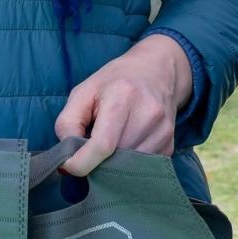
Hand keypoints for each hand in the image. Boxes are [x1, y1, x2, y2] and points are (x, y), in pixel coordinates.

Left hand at [54, 34, 191, 176]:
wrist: (157, 70)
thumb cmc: (114, 81)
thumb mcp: (83, 92)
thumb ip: (67, 124)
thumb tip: (67, 161)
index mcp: (123, 96)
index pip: (102, 145)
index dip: (81, 163)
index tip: (69, 167)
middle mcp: (148, 113)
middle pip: (115, 159)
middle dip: (97, 162)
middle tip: (90, 149)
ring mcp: (163, 130)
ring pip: (128, 168)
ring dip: (114, 163)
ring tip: (112, 142)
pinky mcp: (170, 144)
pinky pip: (142, 168)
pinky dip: (130, 163)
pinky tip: (127, 143)